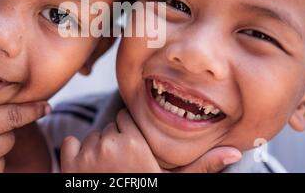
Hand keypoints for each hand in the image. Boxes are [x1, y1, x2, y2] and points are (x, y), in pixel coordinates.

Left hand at [61, 109, 240, 172]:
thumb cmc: (146, 190)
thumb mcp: (174, 181)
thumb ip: (202, 166)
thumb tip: (237, 152)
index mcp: (135, 142)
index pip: (126, 118)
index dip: (130, 134)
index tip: (134, 151)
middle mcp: (109, 143)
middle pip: (109, 127)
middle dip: (114, 141)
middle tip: (122, 165)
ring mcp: (86, 153)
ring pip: (91, 136)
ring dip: (95, 149)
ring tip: (108, 171)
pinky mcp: (68, 162)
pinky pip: (70, 142)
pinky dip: (75, 153)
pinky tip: (87, 171)